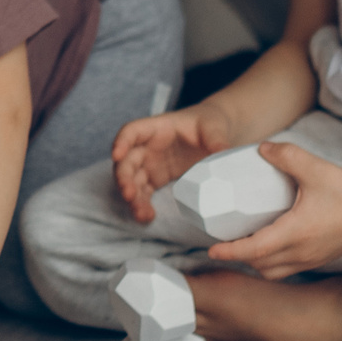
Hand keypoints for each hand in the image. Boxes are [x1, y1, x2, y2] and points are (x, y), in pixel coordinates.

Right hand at [110, 103, 236, 222]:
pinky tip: (147, 217)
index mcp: (156, 127)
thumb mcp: (214, 128)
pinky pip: (143, 192)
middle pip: (127, 160)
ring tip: (141, 214)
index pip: (131, 131)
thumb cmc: (209, 123)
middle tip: (129, 195)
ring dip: (132, 197)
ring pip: (132, 180)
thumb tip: (224, 154)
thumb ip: (216, 140)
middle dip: (124, 178)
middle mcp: (147, 146)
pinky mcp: (156, 178)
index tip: (117, 155)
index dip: (121, 142)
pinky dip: (142, 204)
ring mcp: (150, 163)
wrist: (213, 134)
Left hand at [210, 142, 341, 276]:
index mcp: (297, 233)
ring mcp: (312, 259)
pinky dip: (272, 263)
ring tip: (243, 244)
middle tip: (222, 240)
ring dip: (255, 263)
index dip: (230, 251)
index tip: (211, 249)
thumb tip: (261, 149)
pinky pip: (288, 269)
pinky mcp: (320, 259)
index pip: (255, 250)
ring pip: (274, 272)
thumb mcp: (314, 167)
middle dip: (238, 257)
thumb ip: (285, 154)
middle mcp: (302, 252)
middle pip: (260, 265)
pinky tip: (268, 246)